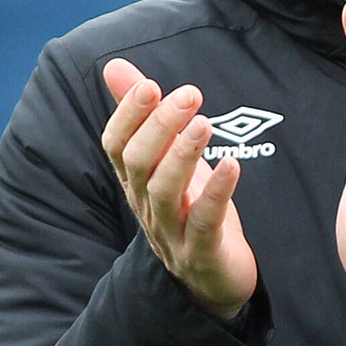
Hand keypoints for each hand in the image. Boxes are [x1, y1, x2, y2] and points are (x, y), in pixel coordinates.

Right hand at [101, 58, 256, 318]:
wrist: (214, 280)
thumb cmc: (191, 209)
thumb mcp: (167, 158)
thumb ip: (142, 114)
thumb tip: (113, 65)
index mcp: (136, 182)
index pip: (116, 146)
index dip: (127, 116)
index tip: (150, 84)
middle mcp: (146, 206)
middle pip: (139, 164)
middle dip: (160, 126)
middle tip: (189, 94)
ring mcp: (172, 233)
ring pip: (165, 192)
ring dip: (183, 154)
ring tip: (204, 123)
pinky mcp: (202, 253)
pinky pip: (205, 222)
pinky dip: (217, 193)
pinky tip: (231, 165)